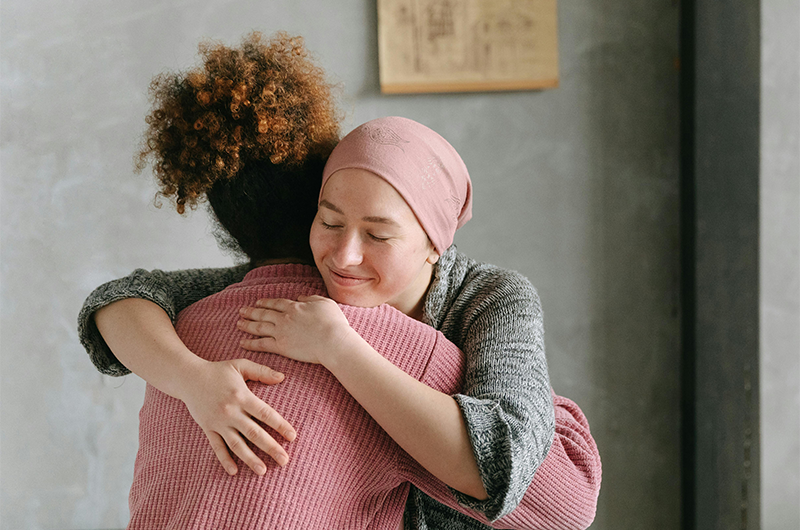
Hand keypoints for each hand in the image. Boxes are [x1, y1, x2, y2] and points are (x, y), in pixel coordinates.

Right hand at [176, 358, 296, 475]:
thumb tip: (283, 377)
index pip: (265, 414)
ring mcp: (218, 422)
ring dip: (250, 459)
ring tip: (263, 471)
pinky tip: (234, 472)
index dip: (280, 425)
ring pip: (237, 444)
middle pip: (254, 433)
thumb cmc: (217, 370)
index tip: (293, 437)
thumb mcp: (240, 365)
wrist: (187, 377)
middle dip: (271, 447)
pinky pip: (217, 447)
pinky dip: (225, 460)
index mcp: (242, 396)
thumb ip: (262, 372)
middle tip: (285, 460)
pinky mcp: (208, 428)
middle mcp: (231, 412)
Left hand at [237, 295, 355, 366]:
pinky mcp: (281, 347)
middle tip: (242, 311)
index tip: (258, 302)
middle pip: (264, 313)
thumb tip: (301, 297)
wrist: (333, 341)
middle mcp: (284, 318)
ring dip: (247, 325)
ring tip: (238, 324)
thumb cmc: (333, 322)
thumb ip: (311, 298)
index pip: (276, 303)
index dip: (266, 302)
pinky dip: (251, 343)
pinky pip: (262, 344)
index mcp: (295, 307)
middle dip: (251, 312)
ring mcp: (281, 332)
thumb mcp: (325, 303)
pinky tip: (242, 342)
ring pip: (259, 327)